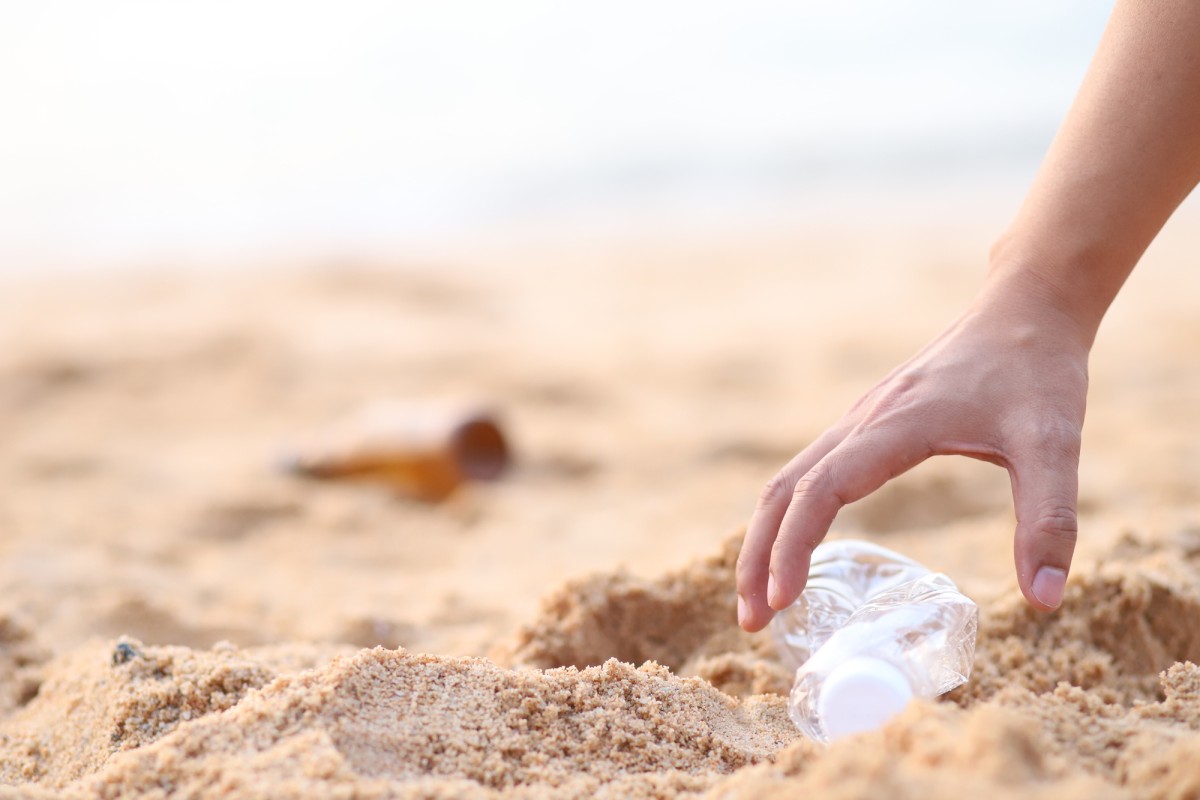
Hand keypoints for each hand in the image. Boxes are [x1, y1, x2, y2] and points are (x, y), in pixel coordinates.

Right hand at [735, 273, 1090, 631]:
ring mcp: (858, 421)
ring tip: (762, 599)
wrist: (1025, 308)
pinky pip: (808, 473)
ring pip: (786, 481)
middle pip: (781, 491)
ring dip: (764, 539)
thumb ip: (1050, 519)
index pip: (820, 490)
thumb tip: (1046, 602)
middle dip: (756, 556)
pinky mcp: (867, 425)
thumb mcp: (1055, 443)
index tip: (785, 601)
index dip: (794, 546)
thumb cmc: (1038, 370)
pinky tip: (798, 549)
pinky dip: (788, 517)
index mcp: (894, 425)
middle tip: (753, 621)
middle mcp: (861, 422)